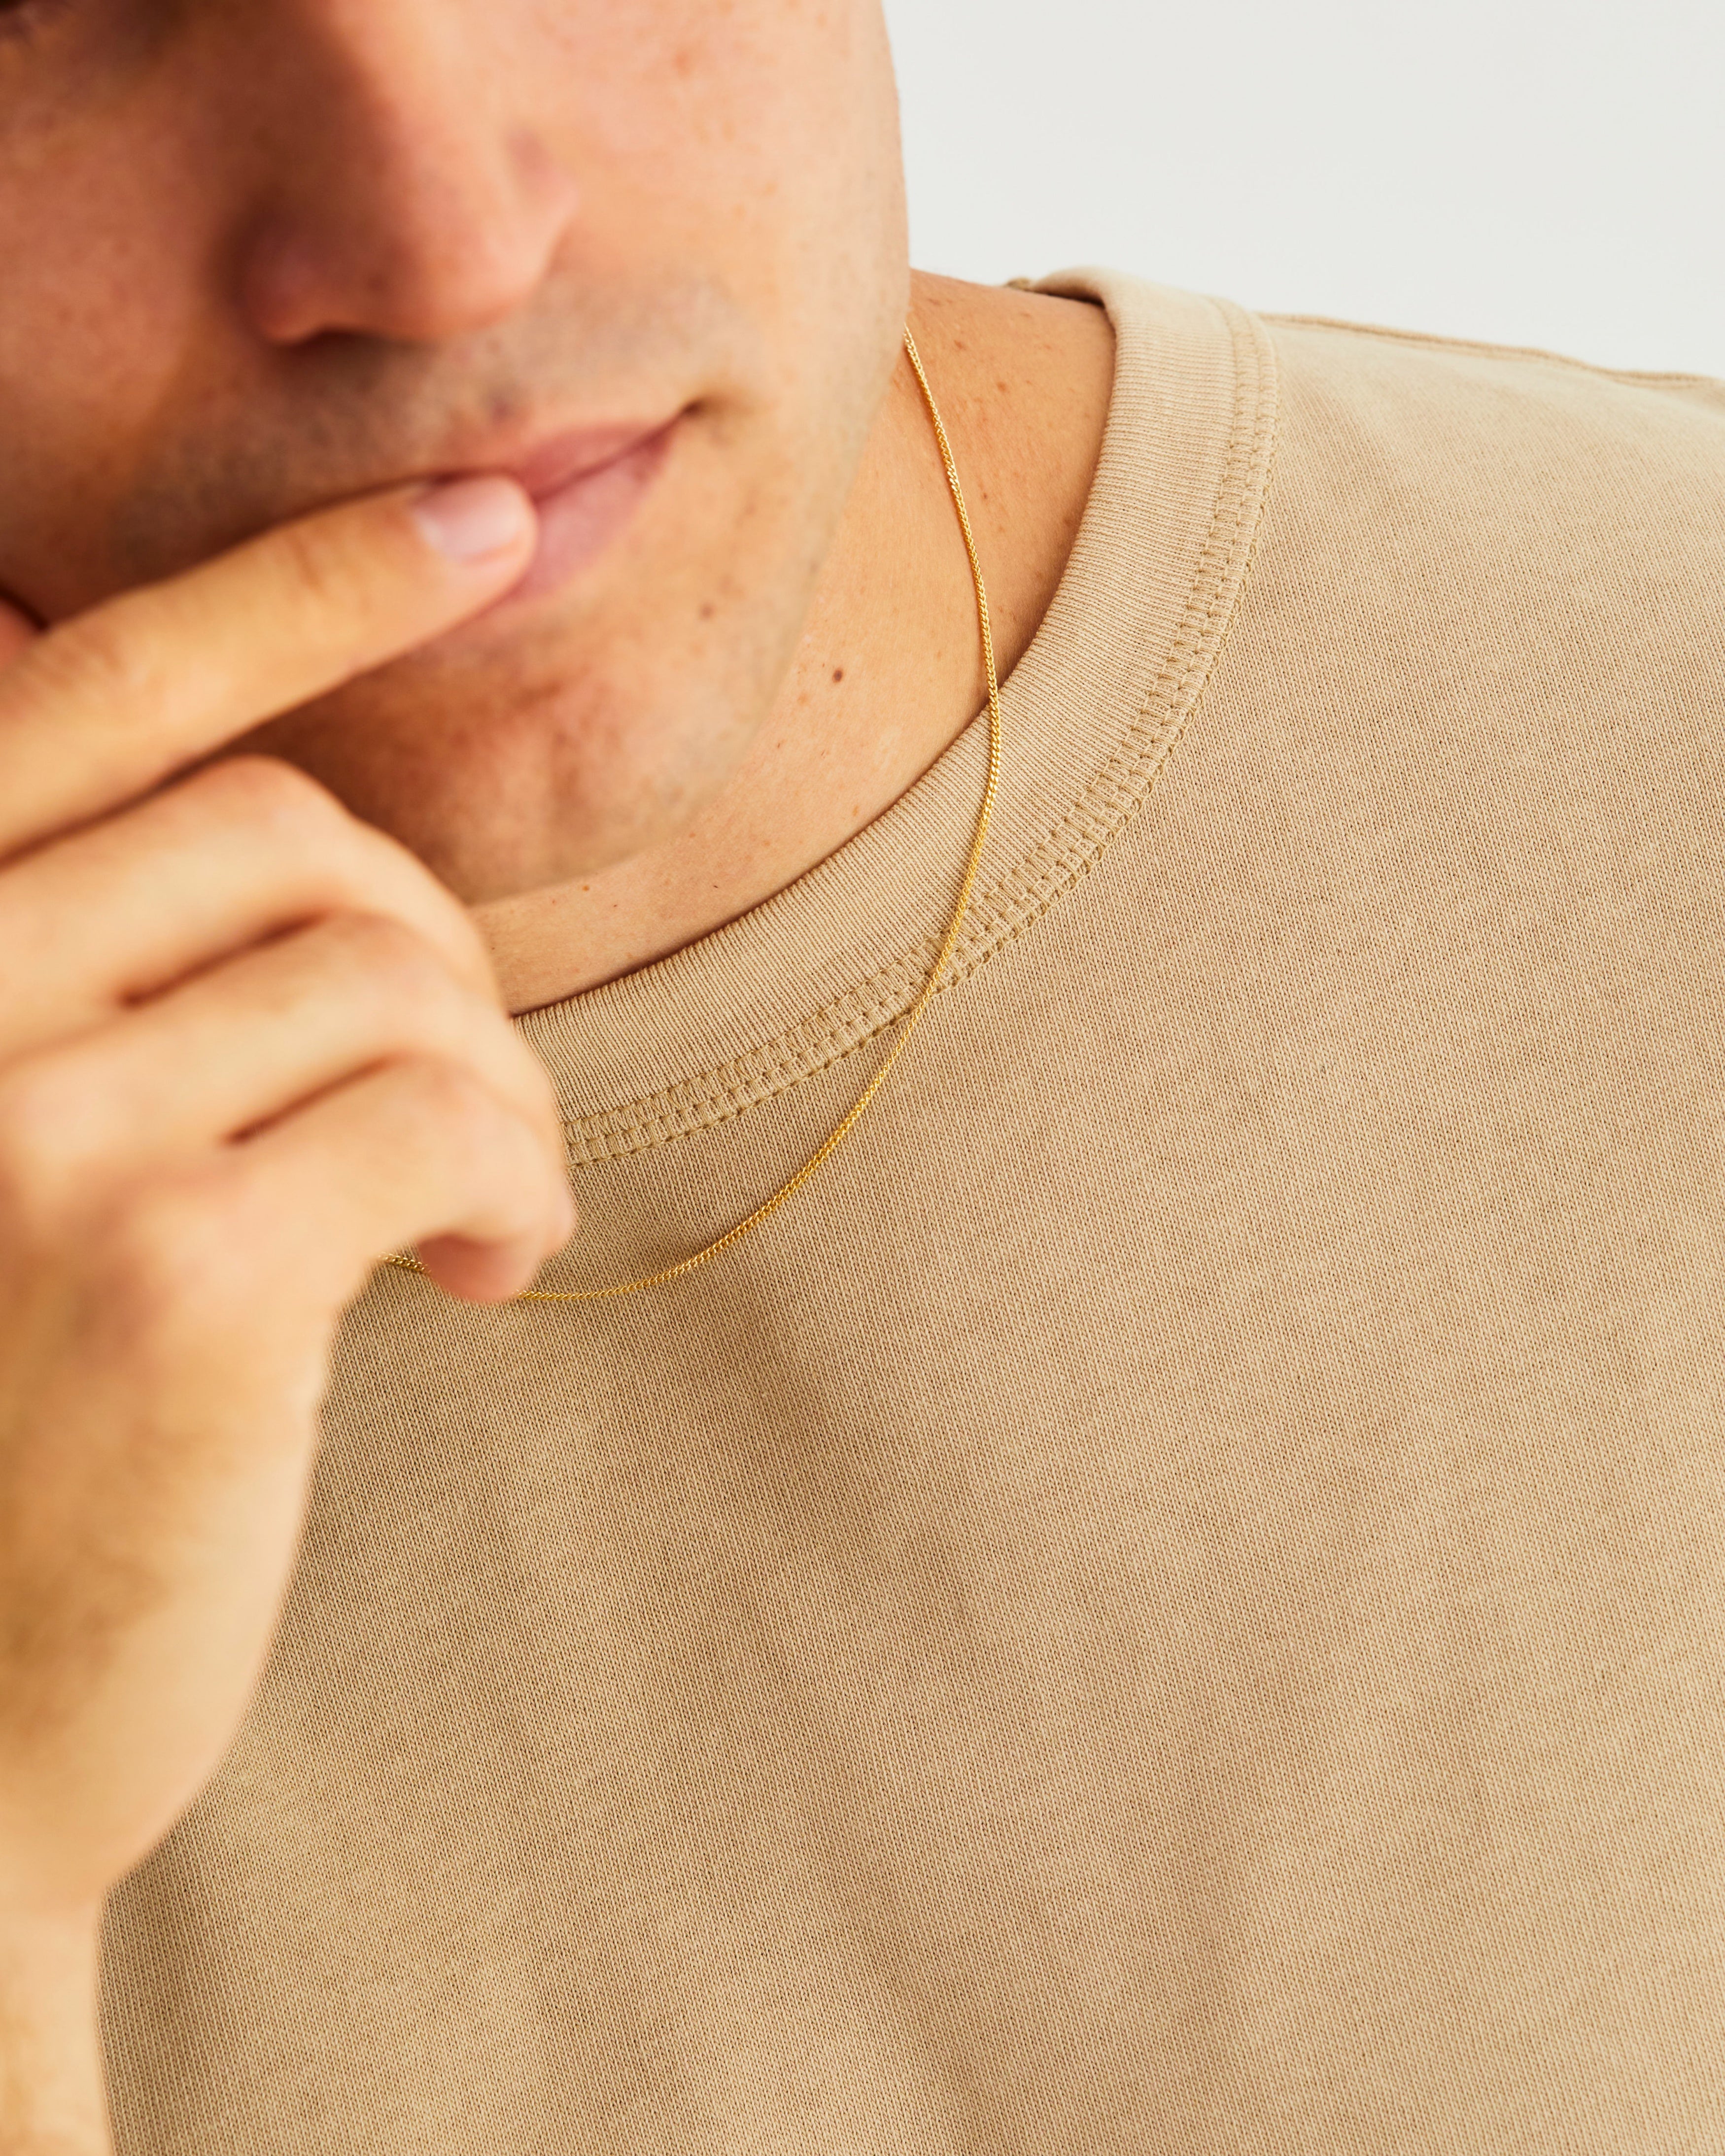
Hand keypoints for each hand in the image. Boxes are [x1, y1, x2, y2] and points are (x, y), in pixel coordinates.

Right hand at [0, 479, 572, 2147]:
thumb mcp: (4, 1139)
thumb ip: (79, 952)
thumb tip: (239, 786)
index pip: (100, 693)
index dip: (302, 584)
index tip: (481, 525)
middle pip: (289, 840)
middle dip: (422, 946)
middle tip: (455, 1084)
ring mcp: (26, 1127)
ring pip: (391, 975)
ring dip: (482, 1075)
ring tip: (474, 1192)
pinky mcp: (174, 1273)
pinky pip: (443, 1109)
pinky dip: (512, 1170)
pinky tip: (484, 1266)